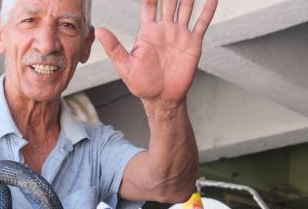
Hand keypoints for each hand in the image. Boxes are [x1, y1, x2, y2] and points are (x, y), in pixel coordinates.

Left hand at [96, 0, 217, 104]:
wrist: (162, 99)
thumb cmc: (142, 84)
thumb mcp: (125, 66)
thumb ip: (114, 47)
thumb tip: (100, 30)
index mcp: (148, 31)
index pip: (149, 5)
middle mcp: (165, 29)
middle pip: (169, 2)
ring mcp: (180, 35)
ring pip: (186, 8)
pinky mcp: (193, 44)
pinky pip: (201, 24)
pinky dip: (208, 10)